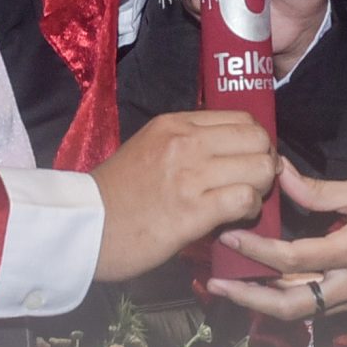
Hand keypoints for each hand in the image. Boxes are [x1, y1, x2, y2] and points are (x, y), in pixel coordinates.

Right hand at [90, 111, 278, 280]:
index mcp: (174, 124)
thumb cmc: (116, 194)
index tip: (246, 161)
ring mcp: (190, 176)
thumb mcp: (148, 148)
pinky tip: (235, 218)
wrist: (84, 227)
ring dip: (259, 189)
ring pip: (258, 168)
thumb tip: (226, 150)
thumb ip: (185, 142)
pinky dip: (249, 210)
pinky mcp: (193, 211)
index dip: (254, 142)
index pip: (242, 119)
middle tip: (250, 183)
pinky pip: (245, 199)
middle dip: (263, 162)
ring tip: (242, 202)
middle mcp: (185, 143)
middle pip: (257, 139)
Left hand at [203, 162, 346, 317]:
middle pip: (290, 305)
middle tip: (216, 285)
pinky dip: (289, 296)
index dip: (255, 250)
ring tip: (232, 285)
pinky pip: (318, 304)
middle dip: (249, 300)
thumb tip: (278, 175)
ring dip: (264, 301)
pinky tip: (268, 282)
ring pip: (302, 310)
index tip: (228, 236)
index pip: (292, 259)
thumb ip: (320, 191)